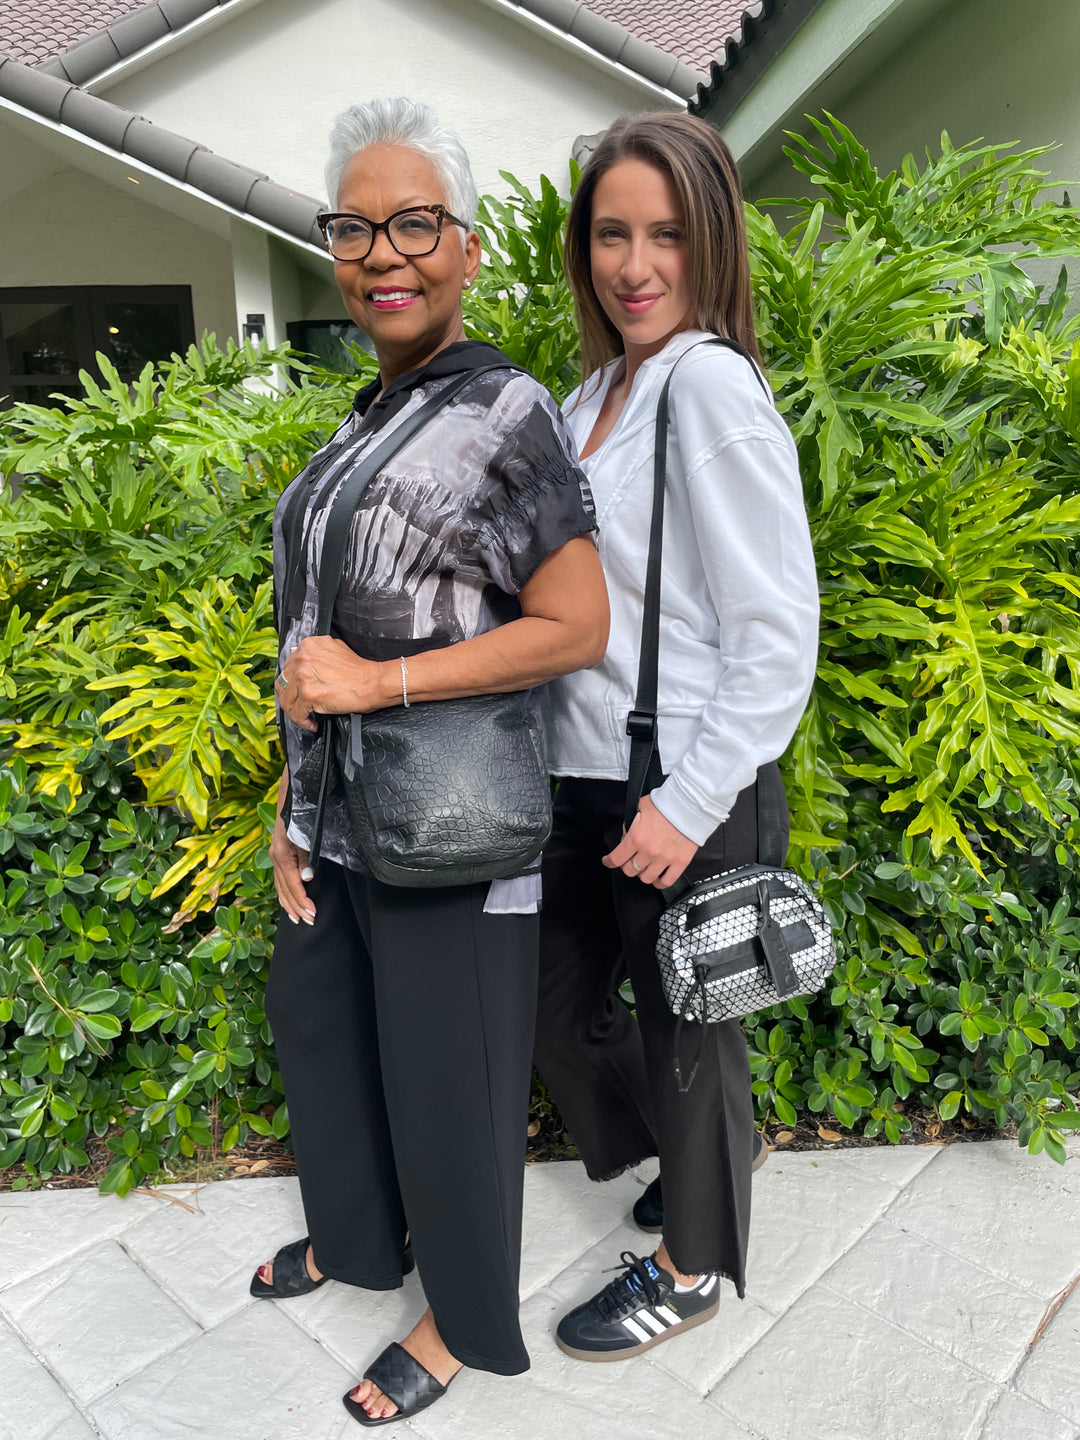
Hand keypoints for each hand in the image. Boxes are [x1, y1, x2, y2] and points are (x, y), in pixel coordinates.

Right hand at [270, 815, 315, 924]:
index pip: (292, 885)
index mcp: (282, 856)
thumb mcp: (305, 836)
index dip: (302, 901)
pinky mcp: (277, 856)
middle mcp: (275, 859)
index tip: (312, 913)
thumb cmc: (300, 816)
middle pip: (285, 890)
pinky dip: (283, 894)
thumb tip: (306, 879)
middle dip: (296, 907)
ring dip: (289, 904)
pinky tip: (286, 903)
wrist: (290, 800)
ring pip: (280, 887)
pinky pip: (279, 881)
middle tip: (308, 921)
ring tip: (297, 919)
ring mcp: (274, 858)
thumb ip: (305, 858)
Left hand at [275, 636, 389, 732]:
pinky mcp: (308, 694)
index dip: (292, 682)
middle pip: (283, 683)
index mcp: (307, 646)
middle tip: (300, 706)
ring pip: (286, 699)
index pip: (288, 667)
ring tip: (305, 716)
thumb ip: (315, 653)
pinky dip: (303, 721)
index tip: (299, 691)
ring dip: (294, 711)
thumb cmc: (358, 670)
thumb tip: (300, 661)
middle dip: (291, 697)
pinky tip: (312, 723)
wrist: (372, 682)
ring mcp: (303, 676)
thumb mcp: (335, 648)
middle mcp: (302, 658)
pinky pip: (296, 712)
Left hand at [603, 793, 697, 887]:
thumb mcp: (639, 807)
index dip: (609, 862)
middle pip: (630, 870)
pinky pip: (667, 881)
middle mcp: (648, 852)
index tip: (608, 861)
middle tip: (629, 861)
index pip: (616, 858)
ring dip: (642, 874)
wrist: (689, 804)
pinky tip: (658, 878)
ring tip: (644, 868)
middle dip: (626, 866)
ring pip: (646, 878)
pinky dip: (660, 883)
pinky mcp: (680, 862)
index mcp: (636, 838)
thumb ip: (630, 823)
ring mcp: (664, 859)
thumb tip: (627, 836)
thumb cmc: (665, 803)